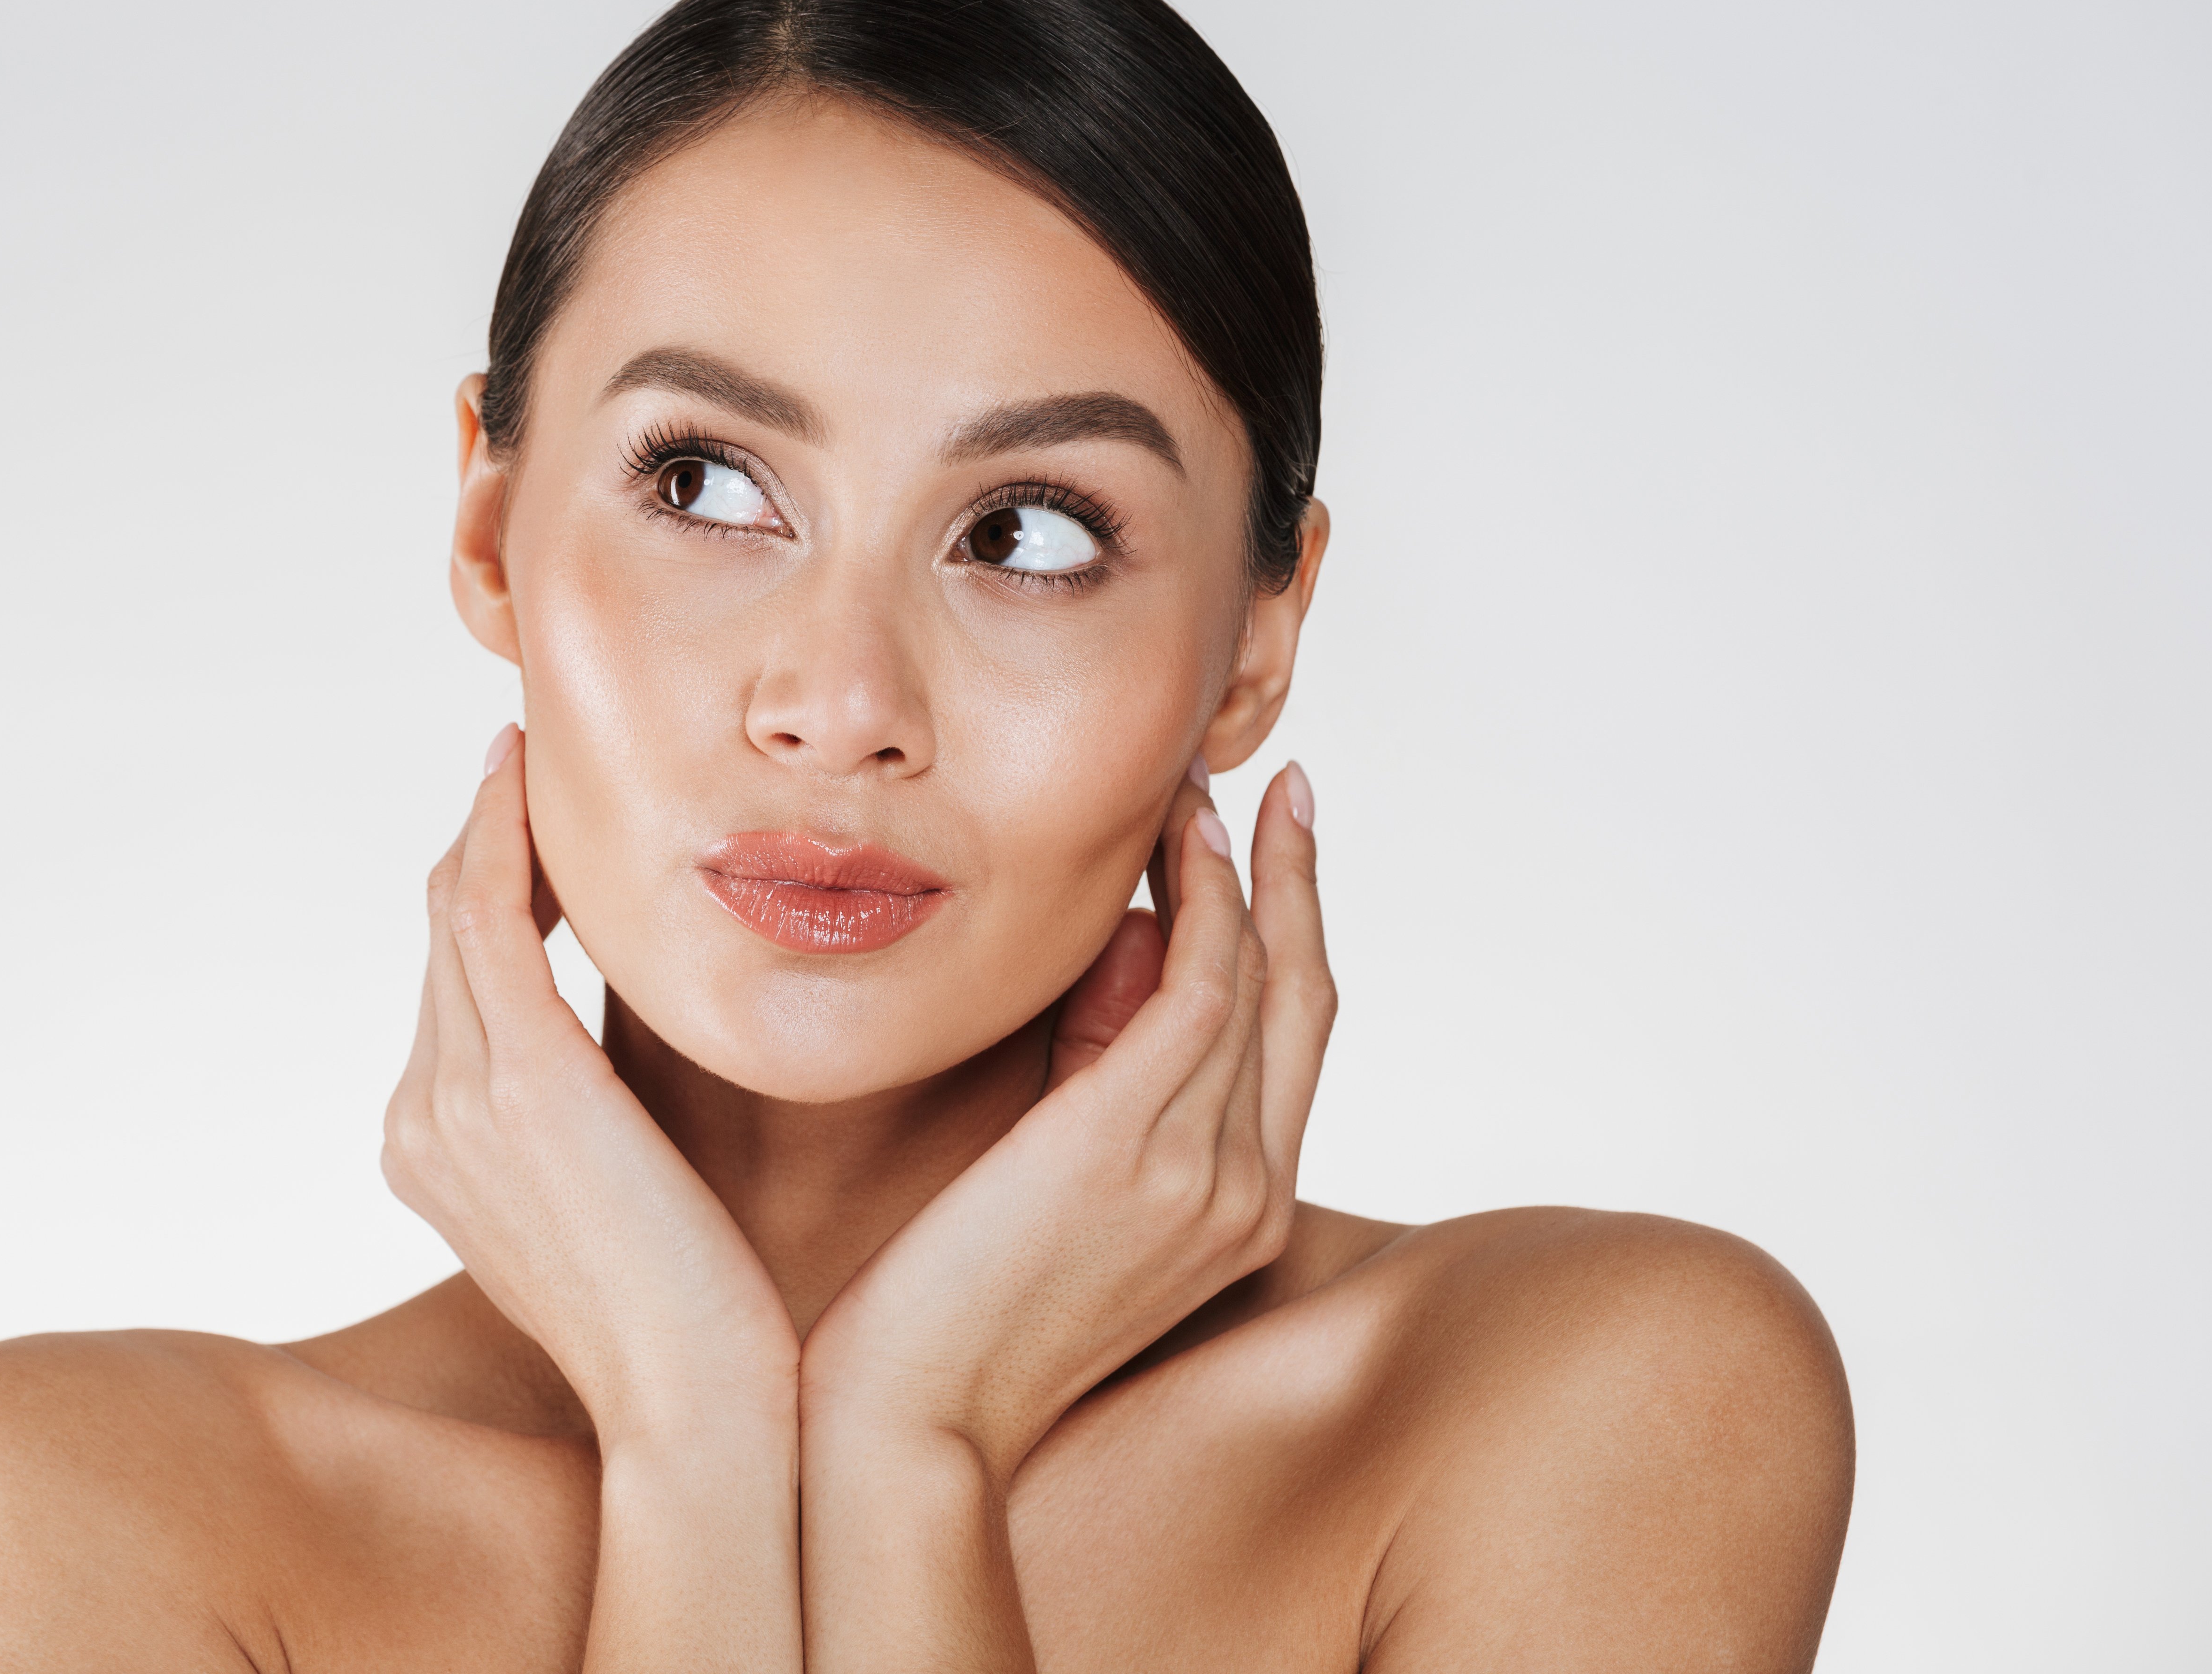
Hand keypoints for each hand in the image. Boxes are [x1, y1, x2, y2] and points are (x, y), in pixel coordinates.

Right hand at [381, 724, 800, 1446]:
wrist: (701, 1413)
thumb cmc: (696, 1320)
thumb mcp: (619, 1202)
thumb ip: (595, 1130)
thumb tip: (630, 1076)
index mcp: (435, 1151)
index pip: (454, 986)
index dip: (490, 894)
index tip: (540, 829)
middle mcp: (421, 1119)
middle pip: (442, 937)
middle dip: (485, 843)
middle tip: (536, 763)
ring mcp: (456, 1100)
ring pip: (456, 913)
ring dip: (493, 823)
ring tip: (535, 757)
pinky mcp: (519, 1080)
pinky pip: (485, 916)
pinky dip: (500, 835)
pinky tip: (529, 780)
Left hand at [799, 763, 1333, 1475]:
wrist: (908, 1425)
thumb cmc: (954, 1313)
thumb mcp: (1056, 1184)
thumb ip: (1100, 1078)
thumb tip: (1125, 952)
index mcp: (1242, 1216)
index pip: (1293, 1044)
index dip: (1294, 933)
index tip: (1271, 845)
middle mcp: (1247, 1193)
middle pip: (1303, 996)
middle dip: (1295, 879)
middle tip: (1279, 786)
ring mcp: (1204, 1173)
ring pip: (1256, 976)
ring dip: (1238, 866)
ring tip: (1204, 787)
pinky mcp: (1134, 1144)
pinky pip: (1203, 985)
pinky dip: (1205, 901)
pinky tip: (1179, 842)